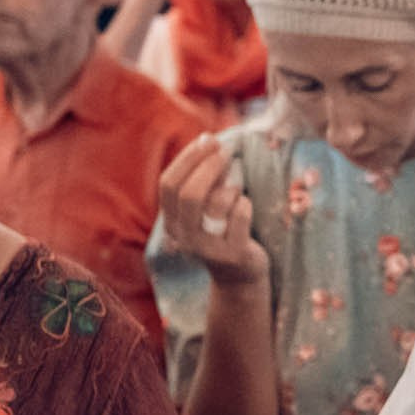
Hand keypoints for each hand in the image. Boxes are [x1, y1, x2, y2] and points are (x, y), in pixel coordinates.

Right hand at [159, 135, 269, 289]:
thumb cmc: (223, 229)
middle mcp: (183, 237)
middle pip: (189, 194)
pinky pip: (241, 214)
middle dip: (209, 166)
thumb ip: (203, 178)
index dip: (188, 158)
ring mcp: (207, 249)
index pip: (168, 184)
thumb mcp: (205, 206)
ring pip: (216, 204)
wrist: (239, 275)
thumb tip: (208, 140)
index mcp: (172, 220)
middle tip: (226, 152)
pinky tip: (245, 209)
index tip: (207, 140)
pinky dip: (246, 204)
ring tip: (236, 190)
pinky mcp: (232, 254)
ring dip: (230, 188)